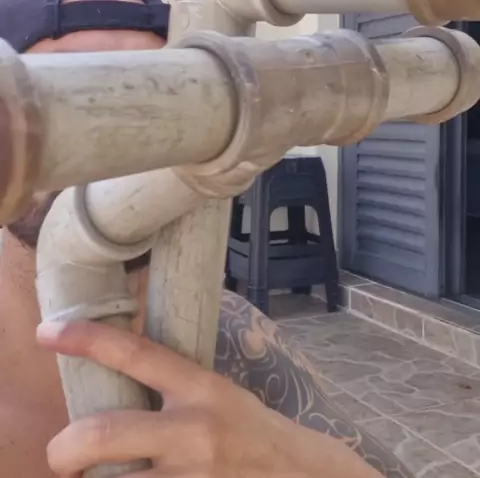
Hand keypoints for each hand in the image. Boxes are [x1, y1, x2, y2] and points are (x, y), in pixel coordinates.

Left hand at [37, 320, 378, 477]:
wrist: (306, 477)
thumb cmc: (252, 433)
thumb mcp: (218, 395)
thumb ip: (173, 388)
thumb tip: (113, 375)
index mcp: (201, 390)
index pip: (137, 354)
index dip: (87, 339)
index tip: (47, 331)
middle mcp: (195, 433)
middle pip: (105, 435)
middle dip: (66, 449)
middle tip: (61, 455)